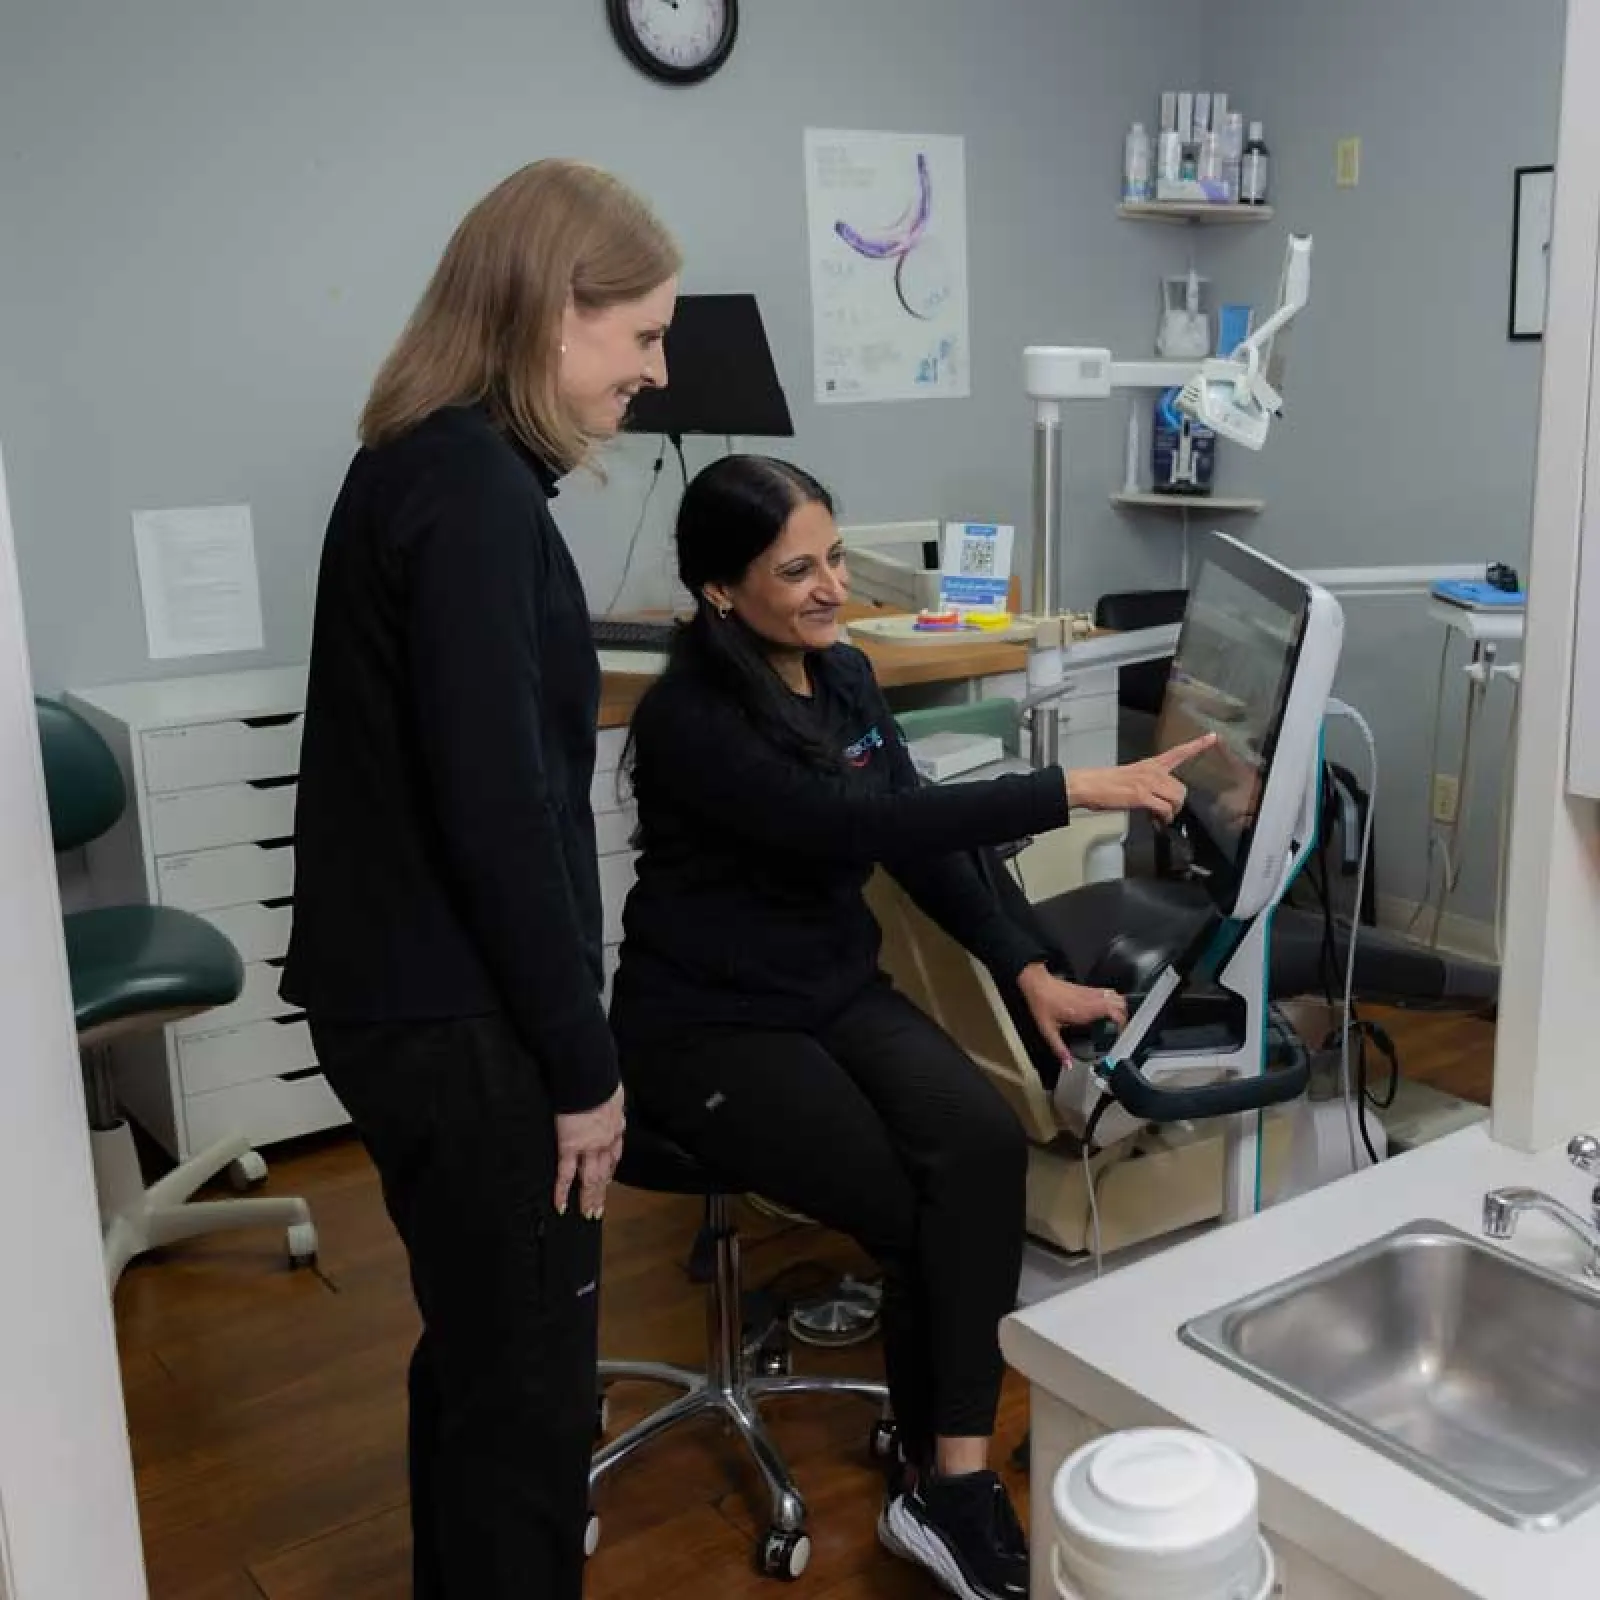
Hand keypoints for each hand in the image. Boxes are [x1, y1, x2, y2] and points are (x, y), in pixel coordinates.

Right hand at [554, 1085, 625, 1221]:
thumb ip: (609, 1100)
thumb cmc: (599, 1077)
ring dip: (589, 1198)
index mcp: (614, 1126)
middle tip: (598, 1210)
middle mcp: (605, 1142)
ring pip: (590, 1178)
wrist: (590, 1076)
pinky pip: (566, 1174)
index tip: (608, 1180)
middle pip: (604, 1172)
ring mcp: (588, 1147)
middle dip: (601, 1192)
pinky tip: (561, 1206)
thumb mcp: (611, 1091)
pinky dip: (562, 1192)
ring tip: (587, 1214)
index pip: (614, 1154)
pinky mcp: (570, 1146)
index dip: (611, 1169)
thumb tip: (608, 1096)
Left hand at [1015, 963, 1127, 1063]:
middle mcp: (1091, 1000)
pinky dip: (1113, 1000)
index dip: (1121, 1023)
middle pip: (1120, 1003)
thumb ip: (1059, 1048)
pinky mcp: (1087, 989)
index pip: (1113, 1012)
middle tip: (1121, 1029)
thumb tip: (1067, 1063)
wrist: (1037, 984)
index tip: (1120, 1033)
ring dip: (1120, 1007)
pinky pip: (1108, 992)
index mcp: (1084, 1010)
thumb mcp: (1048, 1030)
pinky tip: (1108, 1009)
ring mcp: (1090, 993)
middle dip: (1125, 1017)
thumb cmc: (1042, 1003)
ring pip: (1116, 996)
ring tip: (1117, 1020)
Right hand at [1066, 732, 1216, 823]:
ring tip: (1159, 818)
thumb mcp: (1129, 777)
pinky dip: (1163, 819)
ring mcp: (1148, 783)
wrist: (1087, 785)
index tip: (1213, 737)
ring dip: (1171, 813)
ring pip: (1177, 799)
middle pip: (1182, 788)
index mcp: (1150, 764)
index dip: (1198, 745)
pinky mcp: (1142, 796)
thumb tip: (1156, 803)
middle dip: (1176, 804)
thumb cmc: (1103, 783)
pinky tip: (1156, 822)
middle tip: (1164, 813)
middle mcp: (1152, 771)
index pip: (1178, 752)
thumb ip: (1147, 786)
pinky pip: (1165, 809)